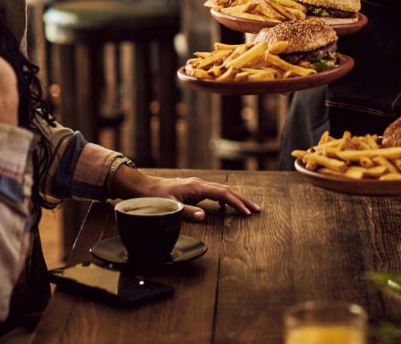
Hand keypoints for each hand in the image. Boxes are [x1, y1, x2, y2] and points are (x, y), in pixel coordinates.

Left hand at [139, 175, 260, 221]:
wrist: (143, 186)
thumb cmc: (155, 197)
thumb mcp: (169, 207)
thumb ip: (187, 211)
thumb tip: (204, 215)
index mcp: (196, 187)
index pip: (223, 194)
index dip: (237, 203)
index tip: (247, 212)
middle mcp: (200, 184)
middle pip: (227, 190)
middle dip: (243, 200)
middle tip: (257, 209)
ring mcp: (198, 185)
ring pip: (222, 190)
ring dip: (236, 198)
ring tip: (248, 208)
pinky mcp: (195, 188)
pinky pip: (215, 192)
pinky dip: (225, 198)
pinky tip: (227, 206)